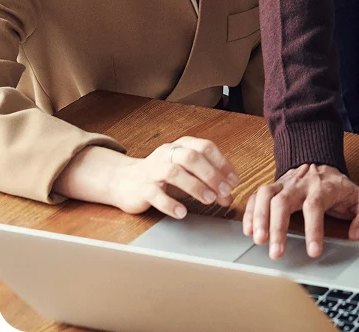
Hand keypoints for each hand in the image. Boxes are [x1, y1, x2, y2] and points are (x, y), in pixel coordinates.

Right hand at [54, 139, 239, 217]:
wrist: (124, 181)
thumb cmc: (162, 177)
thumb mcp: (186, 175)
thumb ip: (207, 183)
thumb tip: (229, 196)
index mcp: (181, 145)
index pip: (206, 147)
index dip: (222, 163)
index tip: (234, 180)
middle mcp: (167, 153)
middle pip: (192, 157)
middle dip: (211, 174)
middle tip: (225, 191)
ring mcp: (152, 169)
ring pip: (174, 172)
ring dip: (194, 186)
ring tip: (209, 200)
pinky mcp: (140, 188)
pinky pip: (155, 193)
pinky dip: (170, 203)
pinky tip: (182, 212)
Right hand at [243, 163, 358, 258]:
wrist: (323, 163)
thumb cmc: (340, 188)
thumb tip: (357, 235)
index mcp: (324, 187)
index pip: (315, 205)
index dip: (313, 229)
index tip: (313, 251)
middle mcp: (301, 184)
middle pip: (284, 201)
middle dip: (278, 227)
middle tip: (276, 253)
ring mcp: (285, 183)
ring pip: (266, 194)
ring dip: (259, 217)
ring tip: (258, 240)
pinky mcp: (273, 186)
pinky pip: (257, 195)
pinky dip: (249, 211)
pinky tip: (248, 231)